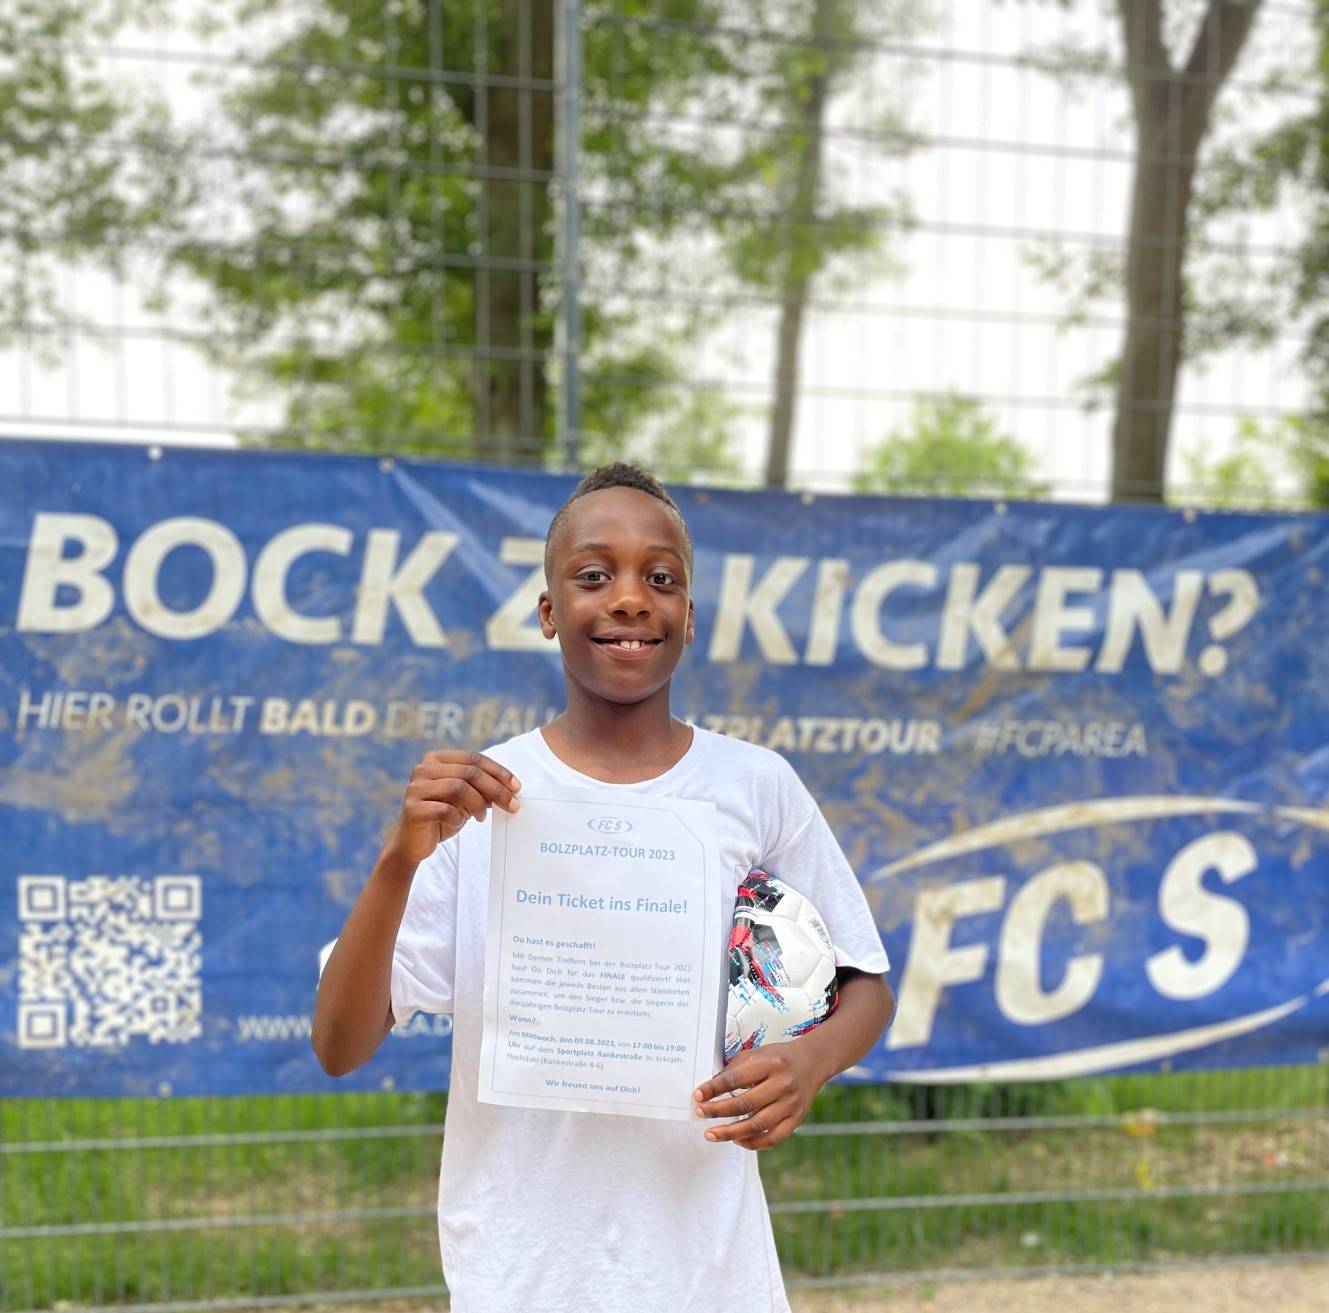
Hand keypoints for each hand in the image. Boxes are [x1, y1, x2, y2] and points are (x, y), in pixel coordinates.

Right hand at [385, 750, 521, 864]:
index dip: (498, 772)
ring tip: (481, 817)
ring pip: (458, 788)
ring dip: (478, 804)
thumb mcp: (465, 799)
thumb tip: (511, 788)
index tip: (517, 787)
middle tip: (512, 806)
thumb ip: (482, 789)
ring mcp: (415, 787)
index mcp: (436, 759)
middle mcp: (423, 768)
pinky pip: (445, 810)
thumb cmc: (442, 816)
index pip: (474, 759)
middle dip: (495, 789)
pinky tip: (459, 823)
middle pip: (469, 772)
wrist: (413, 843)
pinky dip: (458, 817)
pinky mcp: (412, 808)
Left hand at [692, 1041, 826, 1150]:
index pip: (736, 1078)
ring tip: (712, 1134)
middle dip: (719, 1111)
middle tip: (700, 1114)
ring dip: (731, 1132)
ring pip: (758, 1125)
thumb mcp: (757, 1054)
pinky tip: (738, 1141)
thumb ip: (735, 1069)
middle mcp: (782, 1084)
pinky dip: (754, 1142)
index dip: (714, 1088)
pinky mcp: (796, 1119)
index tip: (697, 1095)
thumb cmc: (778, 1058)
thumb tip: (710, 1090)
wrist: (811, 1062)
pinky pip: (774, 1138)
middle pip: (746, 1103)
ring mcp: (791, 1104)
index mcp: (770, 1063)